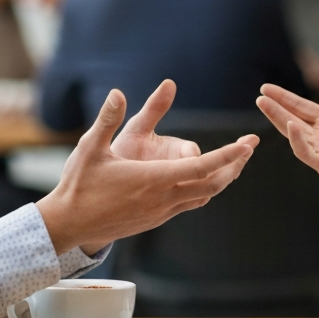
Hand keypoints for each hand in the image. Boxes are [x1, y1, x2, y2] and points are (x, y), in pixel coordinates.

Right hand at [38, 87, 257, 255]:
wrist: (68, 225)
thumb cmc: (78, 185)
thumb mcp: (90, 147)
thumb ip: (107, 119)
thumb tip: (118, 91)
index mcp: (152, 179)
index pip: (200, 167)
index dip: (227, 155)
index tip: (247, 144)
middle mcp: (162, 199)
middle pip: (212, 185)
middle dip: (235, 166)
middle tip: (250, 148)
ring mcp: (160, 213)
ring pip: (203, 197)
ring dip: (221, 179)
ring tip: (235, 162)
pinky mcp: (155, 220)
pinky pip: (189, 203)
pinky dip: (203, 189)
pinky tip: (204, 178)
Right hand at [256, 53, 318, 227]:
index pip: (303, 107)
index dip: (285, 98)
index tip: (266, 88)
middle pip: (293, 119)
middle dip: (275, 108)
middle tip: (259, 95)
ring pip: (295, 135)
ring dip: (280, 120)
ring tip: (265, 105)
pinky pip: (308, 154)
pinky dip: (298, 140)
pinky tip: (292, 125)